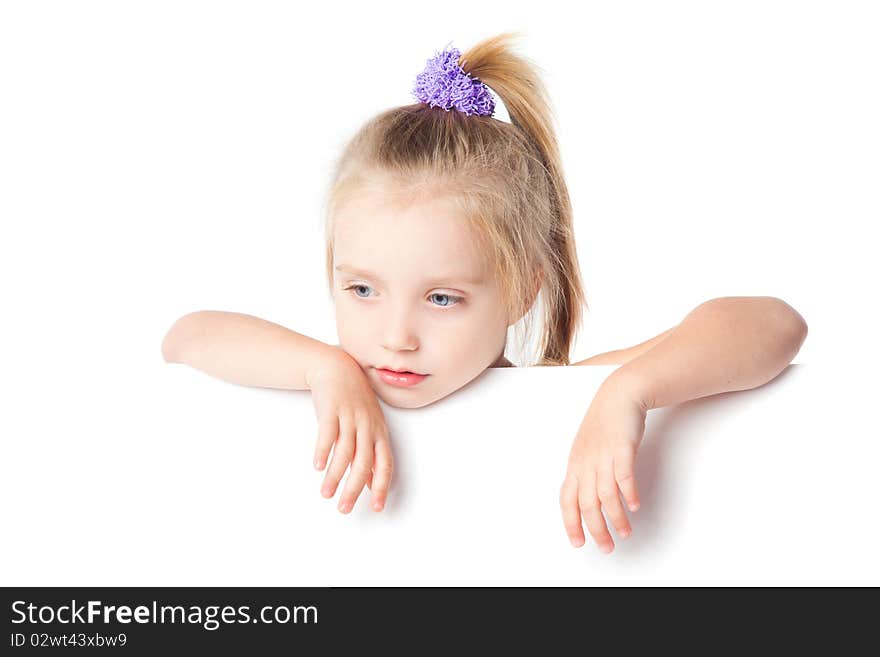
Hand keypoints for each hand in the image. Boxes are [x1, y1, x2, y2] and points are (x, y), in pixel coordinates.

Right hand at [307, 347, 392, 513]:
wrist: (337, 368)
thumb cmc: (354, 402)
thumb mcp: (369, 426)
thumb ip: (371, 454)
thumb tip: (374, 484)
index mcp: (379, 433)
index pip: (385, 464)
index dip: (382, 487)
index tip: (377, 508)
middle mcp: (367, 426)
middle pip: (364, 463)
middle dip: (354, 489)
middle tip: (344, 508)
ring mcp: (350, 417)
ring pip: (344, 452)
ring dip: (335, 476)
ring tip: (326, 493)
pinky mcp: (331, 409)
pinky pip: (328, 433)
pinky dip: (323, 451)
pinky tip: (317, 466)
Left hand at [560, 373, 646, 552]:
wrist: (619, 396)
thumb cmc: (605, 423)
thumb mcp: (588, 450)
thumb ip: (587, 472)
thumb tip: (588, 497)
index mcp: (576, 465)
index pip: (567, 500)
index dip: (571, 523)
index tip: (578, 543)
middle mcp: (586, 463)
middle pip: (586, 504)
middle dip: (596, 530)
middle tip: (606, 547)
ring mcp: (603, 456)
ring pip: (605, 495)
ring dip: (615, 518)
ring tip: (625, 532)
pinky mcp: (622, 448)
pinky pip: (623, 476)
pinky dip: (628, 494)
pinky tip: (634, 506)